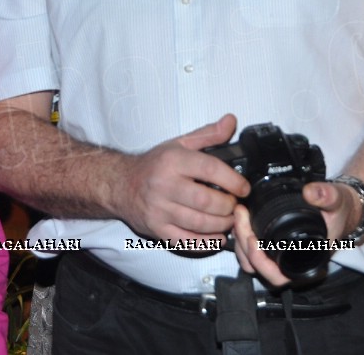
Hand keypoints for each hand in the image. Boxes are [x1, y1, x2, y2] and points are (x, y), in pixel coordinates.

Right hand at [117, 114, 250, 244]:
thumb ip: (208, 134)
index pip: (210, 169)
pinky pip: (187, 241)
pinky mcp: (157, 230)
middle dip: (228, 206)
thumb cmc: (153, 165)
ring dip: (221, 224)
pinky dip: (207, 242)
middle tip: (235, 205)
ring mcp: (159, 210)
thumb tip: (231, 121)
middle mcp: (164, 185)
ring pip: (198, 223)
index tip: (244, 188)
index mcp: (172, 161)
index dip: (233, 180)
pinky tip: (217, 236)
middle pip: (206, 201)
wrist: (120, 184)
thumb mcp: (179, 144)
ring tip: (228, 219)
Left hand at [232, 180, 360, 287]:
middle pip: (257, 269)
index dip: (260, 263)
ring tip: (239, 216)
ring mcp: (281, 257)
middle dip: (243, 245)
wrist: (341, 209)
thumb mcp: (337, 200)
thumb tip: (310, 193)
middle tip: (241, 216)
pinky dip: (242, 238)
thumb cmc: (339, 210)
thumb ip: (327, 195)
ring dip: (239, 242)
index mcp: (307, 262)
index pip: (278, 276)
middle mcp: (292, 265)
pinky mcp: (273, 248)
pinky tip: (241, 219)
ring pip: (250, 263)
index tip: (252, 239)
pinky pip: (251, 252)